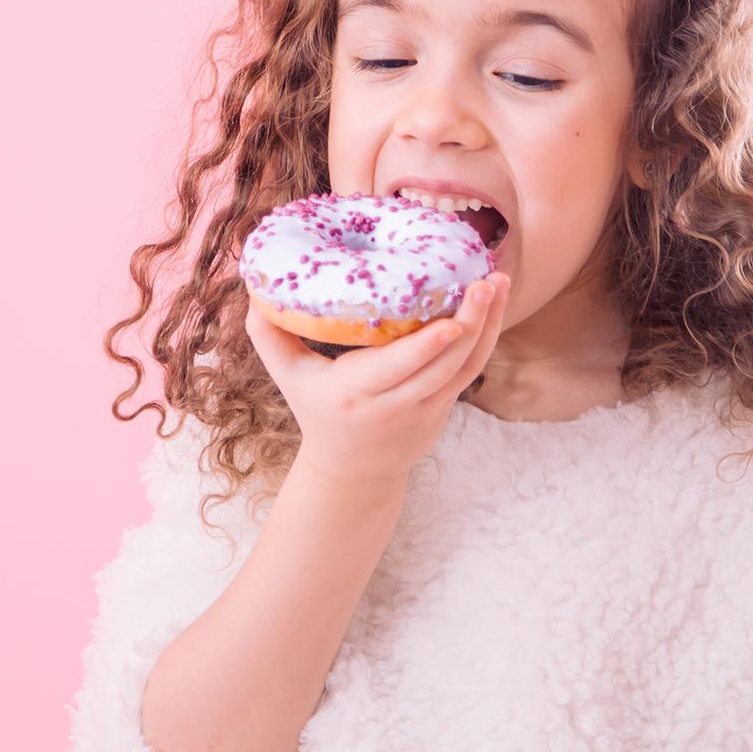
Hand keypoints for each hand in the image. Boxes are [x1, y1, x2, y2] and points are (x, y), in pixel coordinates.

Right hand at [244, 272, 510, 484]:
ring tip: (498, 281)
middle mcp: (398, 402)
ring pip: (467, 365)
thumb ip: (270, 335)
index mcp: (357, 393)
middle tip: (487, 280)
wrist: (353, 471)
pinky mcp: (446, 406)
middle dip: (472, 322)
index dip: (430, 345)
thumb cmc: (318, 411)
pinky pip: (470, 368)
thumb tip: (254, 287)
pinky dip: (486, 335)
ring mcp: (428, 407)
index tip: (452, 320)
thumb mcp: (289, 378)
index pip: (401, 369)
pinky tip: (493, 302)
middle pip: (445, 363)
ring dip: (489, 323)